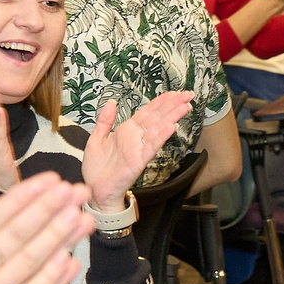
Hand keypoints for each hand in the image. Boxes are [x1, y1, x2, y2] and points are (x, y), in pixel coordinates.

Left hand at [80, 89, 193, 208]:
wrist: (96, 189)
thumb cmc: (97, 169)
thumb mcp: (96, 138)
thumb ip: (105, 120)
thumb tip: (111, 102)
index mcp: (126, 131)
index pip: (148, 112)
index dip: (161, 101)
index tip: (174, 93)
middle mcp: (135, 138)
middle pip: (158, 117)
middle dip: (173, 105)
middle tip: (187, 95)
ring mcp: (139, 148)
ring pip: (159, 129)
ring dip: (172, 116)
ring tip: (185, 106)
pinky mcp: (139, 160)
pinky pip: (152, 146)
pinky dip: (162, 136)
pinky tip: (172, 126)